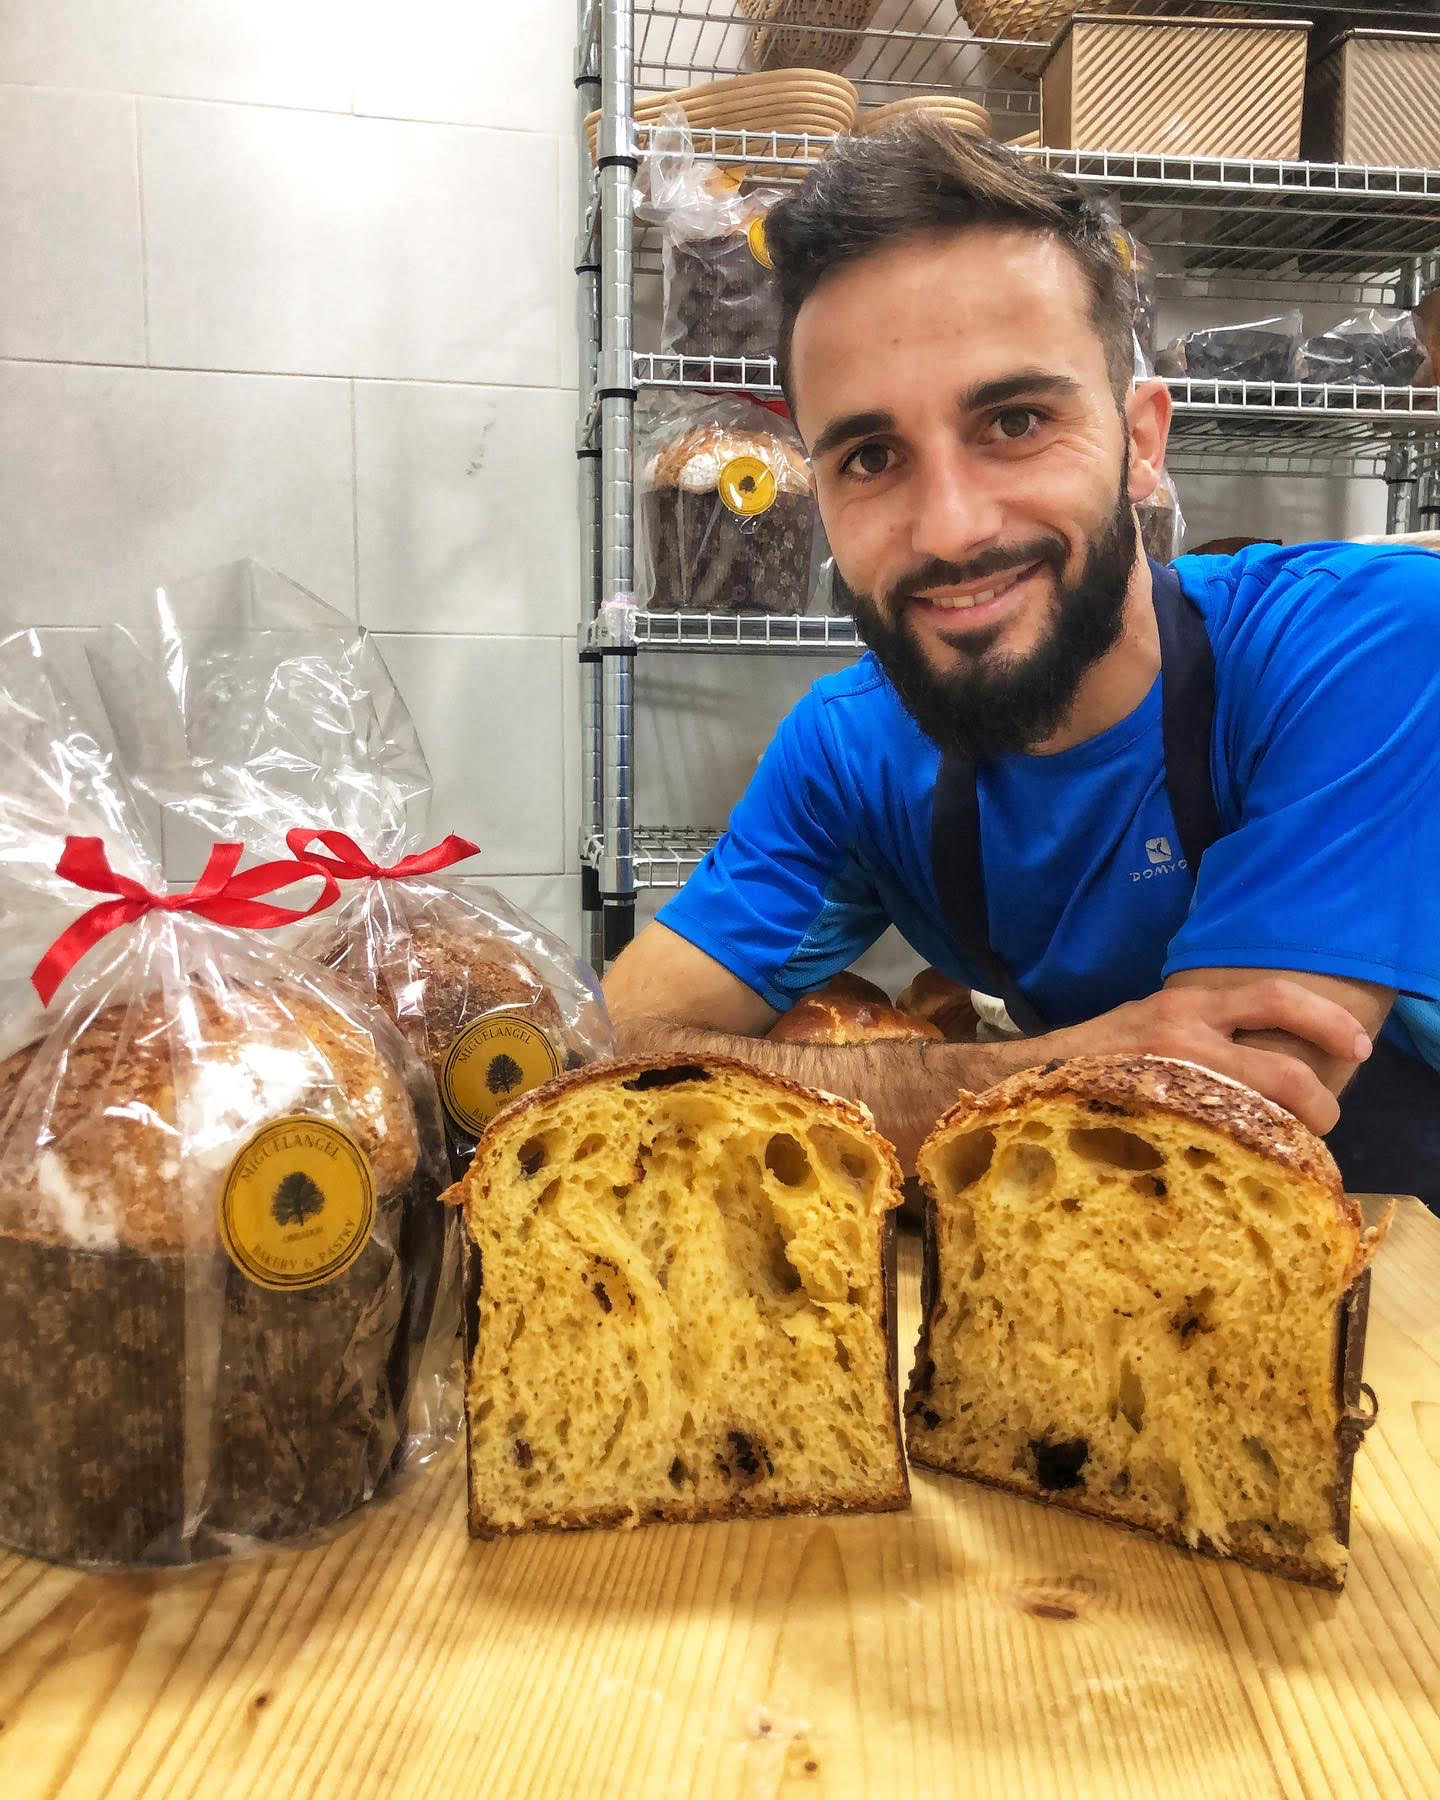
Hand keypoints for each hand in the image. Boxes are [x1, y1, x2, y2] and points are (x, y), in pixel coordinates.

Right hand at [1047, 978, 1372, 1135]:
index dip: (1326, 1020)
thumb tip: (1261, 1068)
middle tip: (1327, 1118)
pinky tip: (1244, 1166)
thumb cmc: (1093, 1059)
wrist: (1022, 1080)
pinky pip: (1218, 1140)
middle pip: (1283, 1067)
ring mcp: (1167, 1079)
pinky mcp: (1151, 1120)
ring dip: (1284, 1134)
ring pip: (1257, 1110)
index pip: (1274, 996)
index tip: (1357, 1045)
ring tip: (1288, 1150)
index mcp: (1186, 1003)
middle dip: (1319, 1099)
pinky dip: (1243, 1154)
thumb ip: (1199, 1034)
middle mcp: (1182, 1032)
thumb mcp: (1149, 1023)